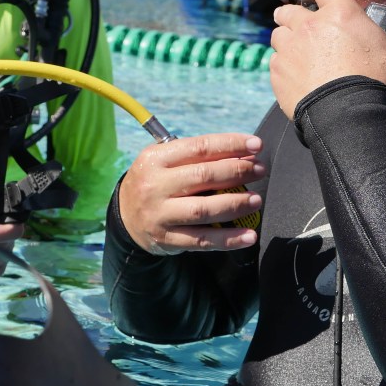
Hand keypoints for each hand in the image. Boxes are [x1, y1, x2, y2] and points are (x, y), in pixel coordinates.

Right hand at [119, 133, 265, 254]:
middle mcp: (154, 186)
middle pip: (203, 176)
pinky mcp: (166, 240)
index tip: (256, 144)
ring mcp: (159, 214)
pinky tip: (249, 235)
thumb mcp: (165, 162)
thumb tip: (244, 156)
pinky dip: (228, 239)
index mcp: (155, 159)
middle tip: (260, 170)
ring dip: (235, 204)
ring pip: (203, 210)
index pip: (199, 148)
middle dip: (237, 172)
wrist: (125, 217)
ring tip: (256, 200)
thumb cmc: (156, 182)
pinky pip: (202, 240)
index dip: (231, 144)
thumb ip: (198, 157)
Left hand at [270, 0, 385, 117]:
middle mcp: (311, 27)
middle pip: (290, 11)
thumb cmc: (380, 90)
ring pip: (278, 37)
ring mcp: (290, 51)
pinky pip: (274, 66)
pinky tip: (302, 83)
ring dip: (288, 43)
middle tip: (313, 36)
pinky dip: (284, 71)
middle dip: (296, 19)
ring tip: (306, 60)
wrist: (349, 123)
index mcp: (342, 16)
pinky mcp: (278, 76)